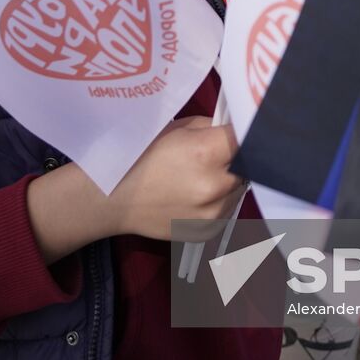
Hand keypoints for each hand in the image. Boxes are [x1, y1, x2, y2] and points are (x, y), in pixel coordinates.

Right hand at [107, 117, 245, 241]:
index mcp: (205, 152)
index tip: (241, 131)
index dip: (245, 132)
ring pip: (238, 190)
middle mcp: (214, 184)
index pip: (247, 138)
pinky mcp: (208, 231)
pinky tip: (195, 195)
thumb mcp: (174, 129)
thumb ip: (209, 127)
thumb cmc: (139, 157)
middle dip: (237, 158)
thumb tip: (232, 129)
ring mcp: (213, 213)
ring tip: (201, 177)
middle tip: (219, 155)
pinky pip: (226, 210)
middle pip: (247, 166)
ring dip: (228, 181)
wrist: (112, 199)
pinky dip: (218, 201)